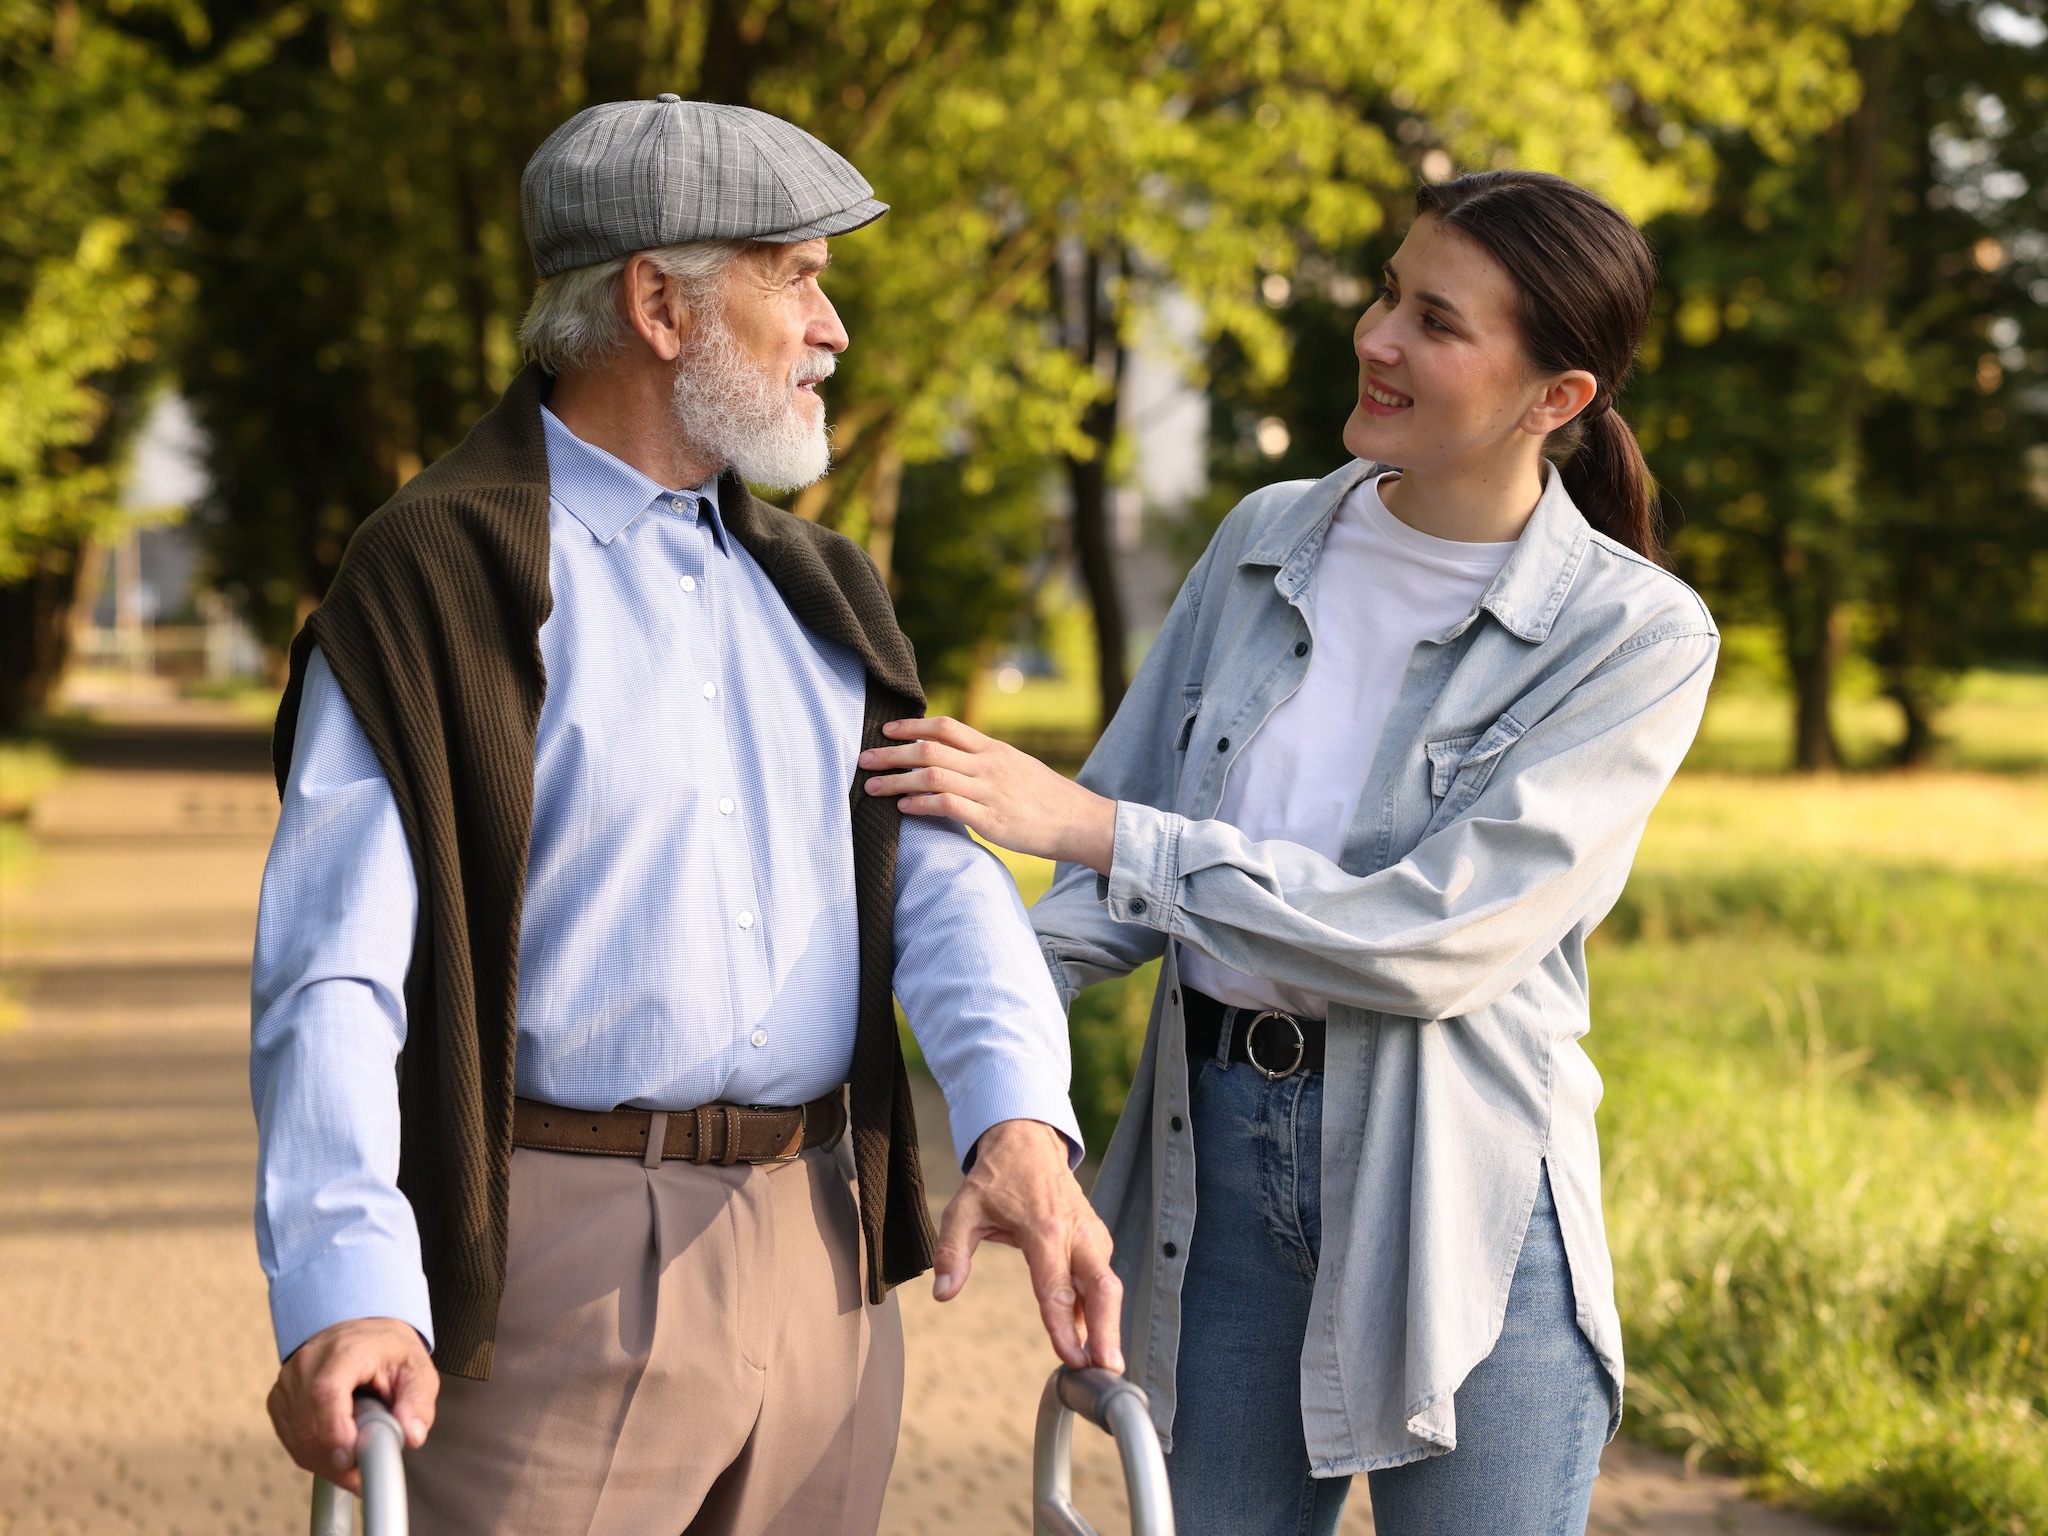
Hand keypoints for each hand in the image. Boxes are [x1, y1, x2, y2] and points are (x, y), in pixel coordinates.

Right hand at [267, 1317, 437, 1492]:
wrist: (361, 1334)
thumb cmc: (388, 1351)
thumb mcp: (417, 1370)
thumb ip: (418, 1404)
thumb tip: (411, 1436)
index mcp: (345, 1350)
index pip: (326, 1392)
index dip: (334, 1431)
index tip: (350, 1458)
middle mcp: (309, 1362)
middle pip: (307, 1422)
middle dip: (334, 1458)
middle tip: (362, 1471)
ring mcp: (288, 1380)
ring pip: (296, 1437)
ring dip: (325, 1460)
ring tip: (355, 1457)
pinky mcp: (279, 1398)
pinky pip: (290, 1439)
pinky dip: (312, 1453)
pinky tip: (336, 1450)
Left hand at [859, 717, 1116, 874]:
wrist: (1080, 821)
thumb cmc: (1046, 798)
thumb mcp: (1016, 767)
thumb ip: (984, 761)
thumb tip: (951, 760)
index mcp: (994, 749)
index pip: (946, 727)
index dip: (912, 726)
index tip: (886, 731)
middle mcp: (989, 765)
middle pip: (930, 749)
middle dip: (892, 753)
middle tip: (863, 759)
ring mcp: (989, 791)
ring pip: (932, 776)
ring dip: (896, 780)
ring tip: (871, 786)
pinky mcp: (991, 819)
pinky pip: (947, 805)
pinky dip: (919, 804)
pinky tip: (902, 808)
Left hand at [932, 1118, 1123, 1371]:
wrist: (1028, 1141)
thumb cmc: (995, 1178)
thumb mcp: (963, 1207)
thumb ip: (951, 1250)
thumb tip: (942, 1293)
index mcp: (1043, 1227)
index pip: (1056, 1286)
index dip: (1064, 1326)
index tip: (1071, 1359)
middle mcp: (1076, 1232)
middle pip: (1102, 1287)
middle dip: (1107, 1331)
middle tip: (1108, 1371)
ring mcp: (1091, 1233)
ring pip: (1108, 1283)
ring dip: (1108, 1324)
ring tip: (1104, 1365)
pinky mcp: (1097, 1237)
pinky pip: (1103, 1275)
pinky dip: (1101, 1307)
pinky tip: (1090, 1336)